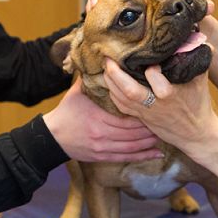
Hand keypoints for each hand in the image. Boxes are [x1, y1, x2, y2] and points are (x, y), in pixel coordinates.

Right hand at [43, 79, 162, 161]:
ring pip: (132, 147)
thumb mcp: (78, 92)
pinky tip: (157, 154)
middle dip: (150, 129)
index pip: (126, 118)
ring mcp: (103, 148)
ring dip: (149, 143)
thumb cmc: (66, 111)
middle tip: (165, 122)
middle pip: (132, 134)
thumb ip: (92, 78)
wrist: (51, 137)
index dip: (143, 115)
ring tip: (164, 136)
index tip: (155, 108)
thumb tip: (104, 59)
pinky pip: (126, 158)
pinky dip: (143, 156)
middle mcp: (102, 135)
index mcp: (98, 118)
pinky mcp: (102, 157)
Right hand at [86, 0, 215, 16]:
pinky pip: (108, 8)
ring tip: (92, 14)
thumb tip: (210, 7)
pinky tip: (97, 24)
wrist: (186, 29)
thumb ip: (199, 5)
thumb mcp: (193, 7)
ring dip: (96, 0)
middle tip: (95, 2)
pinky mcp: (125, 11)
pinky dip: (100, 13)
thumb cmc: (189, 13)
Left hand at [103, 59, 216, 152]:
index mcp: (170, 94)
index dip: (149, 66)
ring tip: (106, 67)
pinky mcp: (141, 118)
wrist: (197, 135)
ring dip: (111, 82)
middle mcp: (155, 104)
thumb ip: (195, 58)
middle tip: (108, 58)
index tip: (151, 58)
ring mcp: (146, 113)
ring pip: (122, 99)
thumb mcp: (200, 80)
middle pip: (130, 91)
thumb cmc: (199, 105)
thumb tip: (195, 35)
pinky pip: (121, 107)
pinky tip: (110, 84)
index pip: (153, 76)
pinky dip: (113, 94)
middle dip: (115, 74)